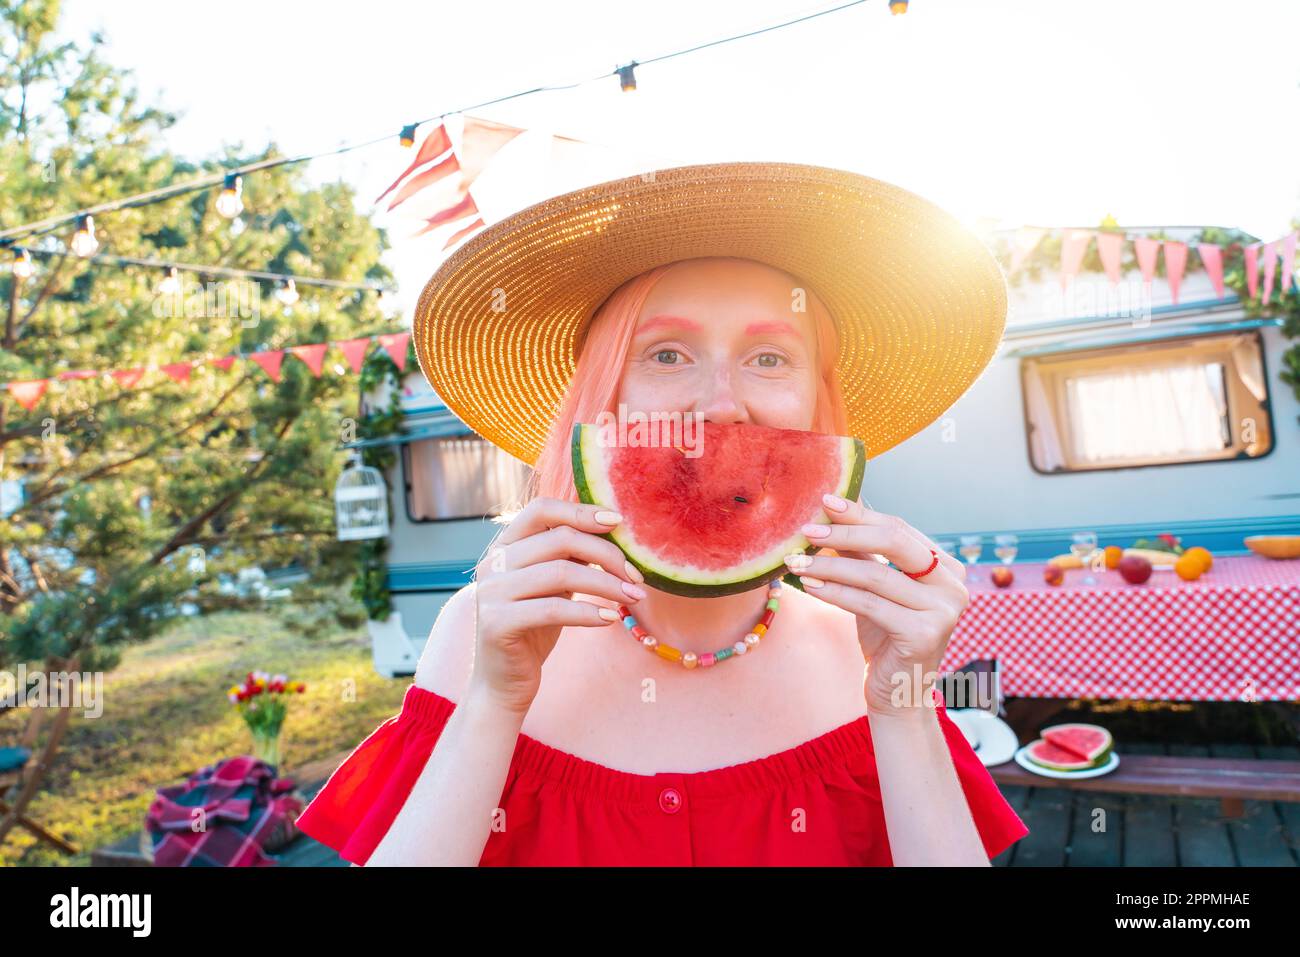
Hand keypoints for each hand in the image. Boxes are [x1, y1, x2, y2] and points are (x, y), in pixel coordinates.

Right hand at [470, 497, 646, 714]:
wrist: (504, 682)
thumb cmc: (535, 628)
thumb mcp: (554, 585)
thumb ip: (570, 556)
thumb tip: (613, 529)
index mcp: (505, 546)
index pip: (542, 509)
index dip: (582, 511)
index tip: (618, 522)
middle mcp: (493, 562)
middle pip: (560, 539)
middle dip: (607, 554)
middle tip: (636, 576)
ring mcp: (491, 592)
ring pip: (560, 573)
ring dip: (606, 584)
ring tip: (633, 597)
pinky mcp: (497, 623)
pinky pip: (552, 609)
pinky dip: (587, 613)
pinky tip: (610, 620)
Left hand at [784, 494, 969, 717]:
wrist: (898, 693)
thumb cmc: (885, 636)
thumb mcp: (873, 588)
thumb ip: (860, 551)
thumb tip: (832, 510)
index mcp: (946, 566)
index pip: (898, 528)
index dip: (859, 513)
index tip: (824, 501)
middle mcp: (953, 584)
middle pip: (893, 541)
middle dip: (845, 531)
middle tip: (807, 529)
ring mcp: (943, 610)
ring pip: (875, 574)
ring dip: (829, 565)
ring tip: (796, 561)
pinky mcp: (924, 634)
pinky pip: (869, 604)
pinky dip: (835, 592)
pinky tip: (809, 586)